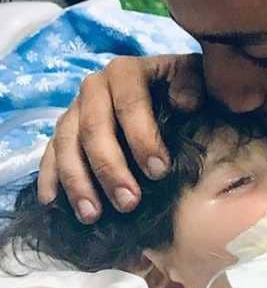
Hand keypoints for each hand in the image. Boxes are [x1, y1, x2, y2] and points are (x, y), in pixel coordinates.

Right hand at [37, 54, 204, 222]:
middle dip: (109, 168)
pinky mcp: (64, 131)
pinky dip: (50, 178)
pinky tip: (53, 204)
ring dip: (77, 181)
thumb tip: (183, 103)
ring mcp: (74, 109)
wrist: (167, 87)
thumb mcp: (196, 76)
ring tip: (92, 215)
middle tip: (128, 203)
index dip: (142, 137)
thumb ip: (192, 84)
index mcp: (125, 72)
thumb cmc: (184, 87)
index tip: (159, 171)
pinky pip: (49, 153)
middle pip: (93, 129)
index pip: (129, 103)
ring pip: (66, 144)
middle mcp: (94, 87)